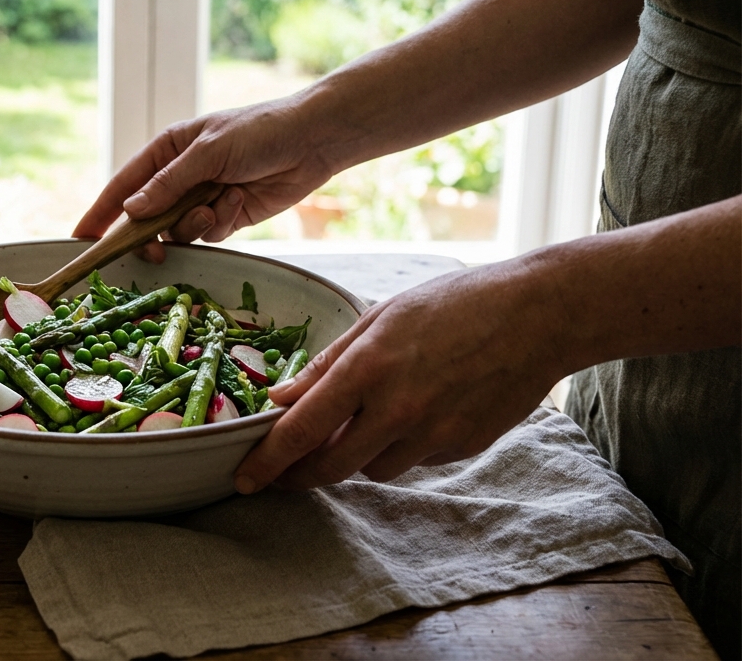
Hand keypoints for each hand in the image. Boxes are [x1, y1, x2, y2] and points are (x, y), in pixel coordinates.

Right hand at [72, 98, 336, 262]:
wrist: (311, 142)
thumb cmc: (258, 132)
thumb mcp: (207, 153)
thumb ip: (167, 185)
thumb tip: (130, 211)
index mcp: (166, 151)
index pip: (123, 186)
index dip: (101, 213)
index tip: (81, 238)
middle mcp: (179, 177)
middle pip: (146, 218)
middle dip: (152, 234)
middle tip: (154, 252)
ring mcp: (201, 198)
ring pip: (177, 231)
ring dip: (195, 225)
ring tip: (218, 204)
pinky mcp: (225, 215)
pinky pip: (207, 234)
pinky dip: (220, 222)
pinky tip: (239, 201)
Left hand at [234, 260, 567, 491]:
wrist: (539, 315)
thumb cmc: (454, 304)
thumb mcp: (380, 317)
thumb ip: (328, 363)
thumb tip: (281, 398)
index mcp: (367, 369)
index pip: (300, 430)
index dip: (267, 461)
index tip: (244, 479)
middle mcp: (397, 409)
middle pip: (331, 466)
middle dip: (301, 475)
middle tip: (283, 473)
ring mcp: (433, 434)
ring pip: (373, 469)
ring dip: (356, 456)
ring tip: (364, 422)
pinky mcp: (463, 448)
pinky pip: (415, 462)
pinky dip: (402, 447)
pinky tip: (417, 413)